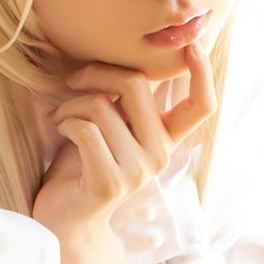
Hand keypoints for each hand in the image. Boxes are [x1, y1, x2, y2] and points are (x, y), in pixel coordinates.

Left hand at [31, 43, 215, 249]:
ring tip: (60, 115)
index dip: (203, 74)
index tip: (192, 46)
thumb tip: (124, 59)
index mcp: (165, 139)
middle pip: (137, 86)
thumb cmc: (83, 163)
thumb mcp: (112, 125)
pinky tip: (60, 128)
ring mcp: (138, 172)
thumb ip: (125, 101)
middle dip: (97, 73)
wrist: (65, 217)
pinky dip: (66, 121)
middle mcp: (159, 155)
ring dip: (71, 103)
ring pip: (103, 106)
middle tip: (73, 81)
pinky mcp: (110, 182)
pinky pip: (86, 129)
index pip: (201, 107)